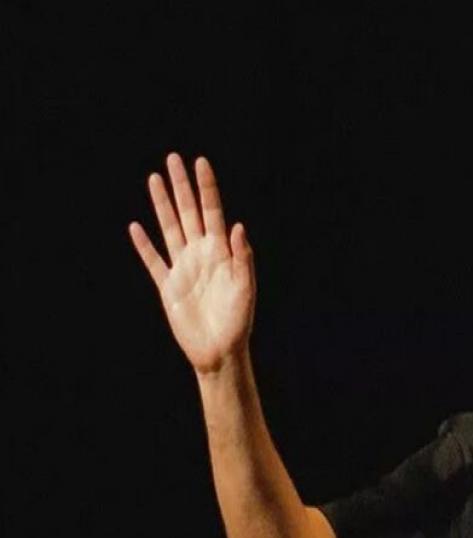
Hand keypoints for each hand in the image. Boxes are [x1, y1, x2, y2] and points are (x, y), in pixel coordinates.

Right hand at [129, 154, 255, 373]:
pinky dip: (144, 245)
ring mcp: (183, 269)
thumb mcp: (245, 288)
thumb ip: (242, 257)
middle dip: (181, 186)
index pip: (212, 212)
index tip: (200, 162)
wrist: (220, 351)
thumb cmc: (239, 321)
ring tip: (154, 179)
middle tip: (173, 158)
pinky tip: (135, 227)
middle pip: (188, 213)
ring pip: (169, 229)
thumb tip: (238, 226)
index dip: (206, 188)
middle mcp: (201, 255)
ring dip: (161, 205)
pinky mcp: (168, 287)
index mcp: (221, 253)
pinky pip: (153, 261)